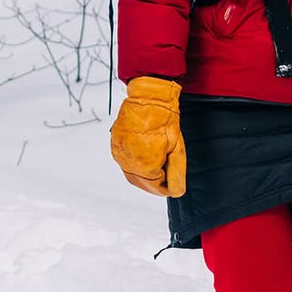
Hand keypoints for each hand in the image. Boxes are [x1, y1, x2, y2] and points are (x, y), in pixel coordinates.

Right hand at [110, 76, 186, 196]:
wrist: (148, 98)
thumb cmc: (165, 121)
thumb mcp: (177, 149)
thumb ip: (176, 174)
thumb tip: (176, 192)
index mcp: (144, 165)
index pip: (155, 187)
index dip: (165, 187)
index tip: (172, 183)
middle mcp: (128, 161)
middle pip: (141, 182)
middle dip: (153, 182)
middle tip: (164, 176)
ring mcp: (119, 152)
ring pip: (131, 172)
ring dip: (143, 172)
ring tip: (155, 162)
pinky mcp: (114, 143)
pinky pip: (124, 160)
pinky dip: (134, 162)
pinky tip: (144, 153)